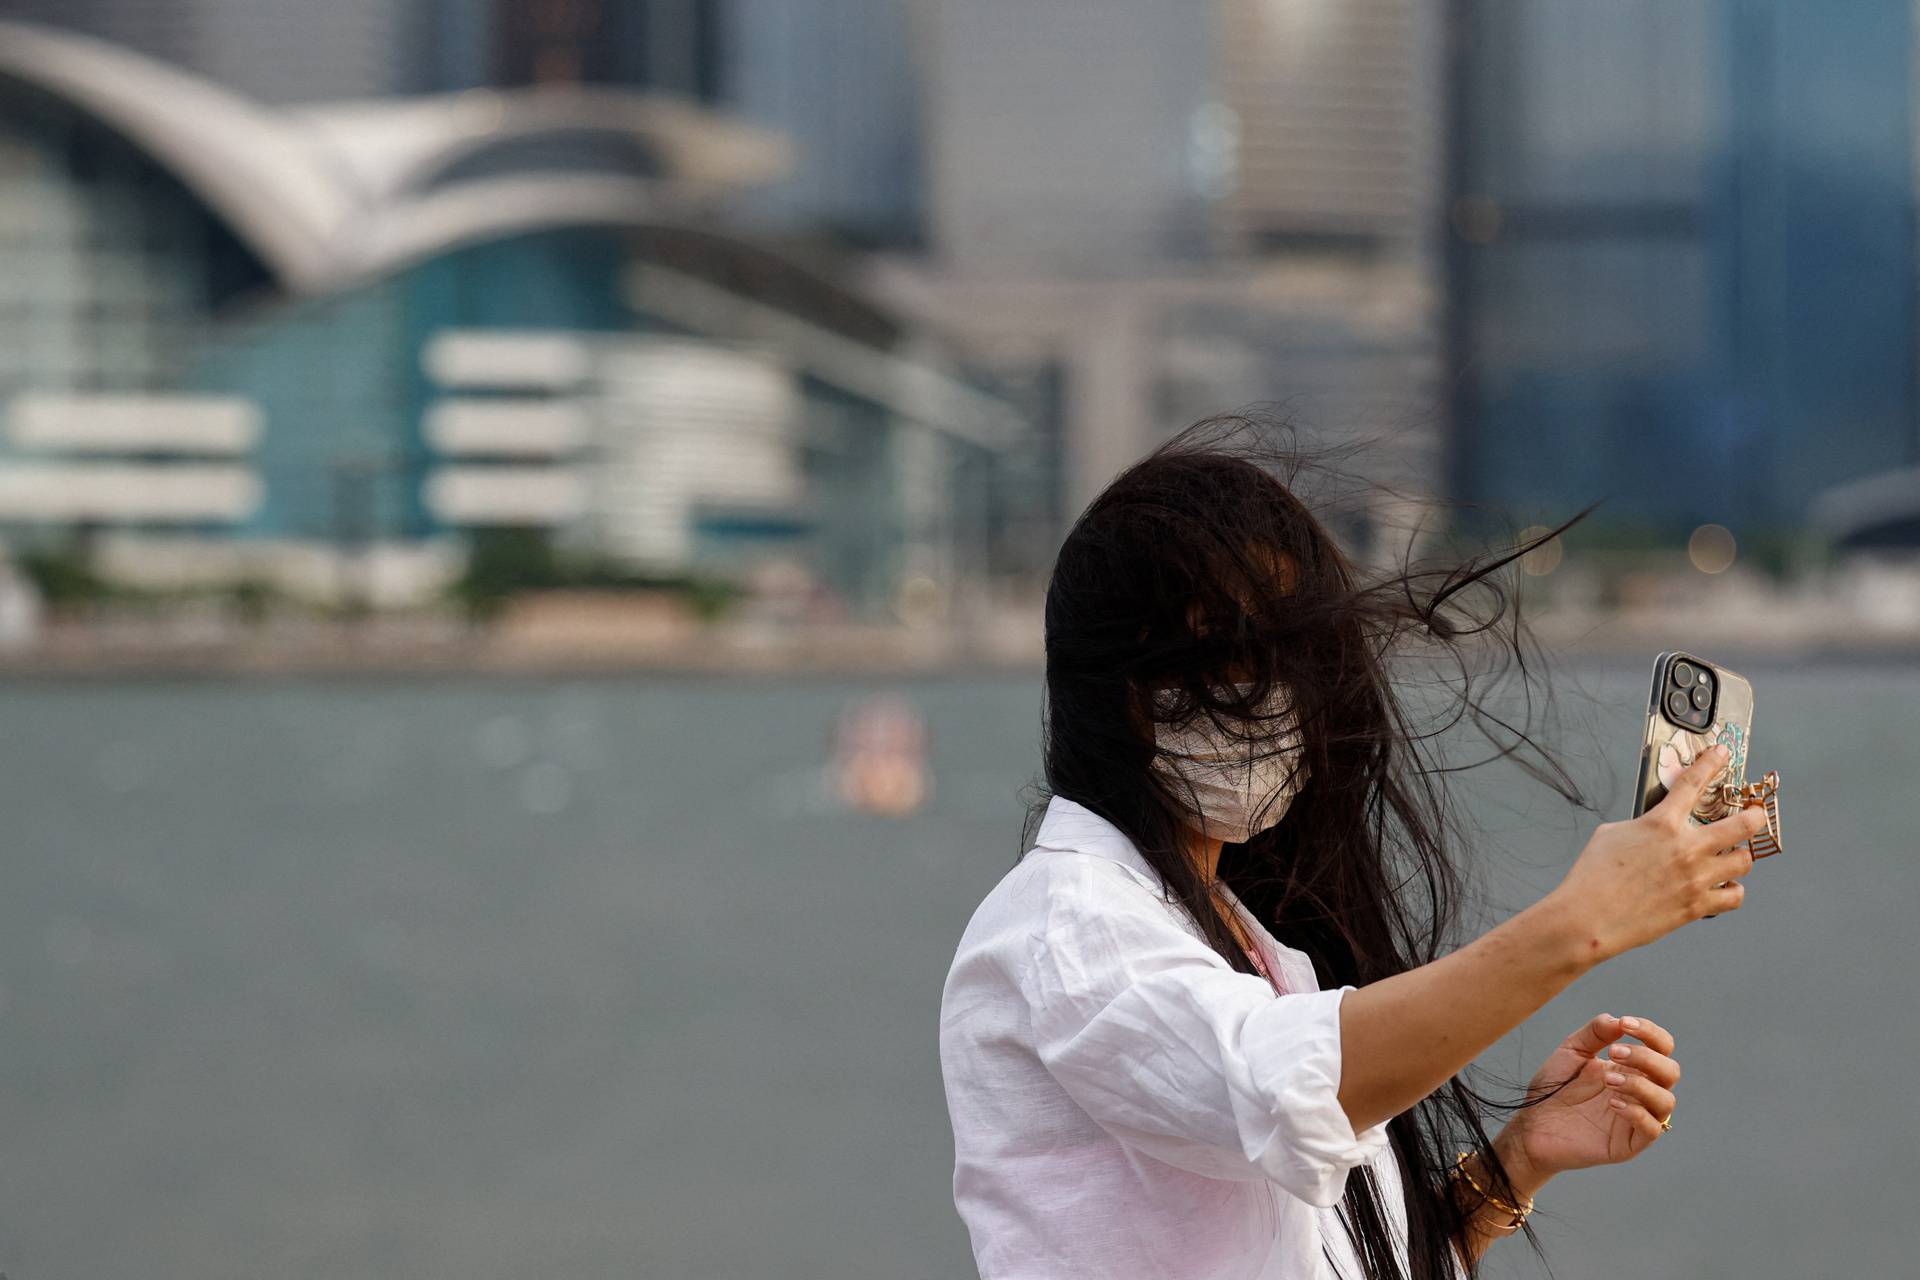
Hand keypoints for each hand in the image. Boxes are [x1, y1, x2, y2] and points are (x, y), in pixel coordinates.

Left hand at [1503, 1011, 1678, 1176]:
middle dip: (1646, 1058)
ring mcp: (1636, 1118)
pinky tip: (1611, 1103)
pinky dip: (1636, 1112)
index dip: (1651, 1033)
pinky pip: (1652, 1130)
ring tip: (1608, 1081)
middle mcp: (1640, 1092)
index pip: (1662, 1048)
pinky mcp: (1628, 1144)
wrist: (1533, 1124)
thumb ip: (1596, 1032)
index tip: (1626, 1024)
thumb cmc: (1554, 1087)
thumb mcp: (1572, 1050)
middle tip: (1614, 1053)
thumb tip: (1619, 1020)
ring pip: (1666, 1101)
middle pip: (1671, 1072)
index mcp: (1631, 1068)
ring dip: (1640, 1084)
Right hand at [1545, 742, 1766, 960]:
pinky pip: (1734, 897)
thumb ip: (1642, 826)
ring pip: (1744, 861)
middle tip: (1756, 814)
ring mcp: (1696, 878)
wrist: (1588, 917)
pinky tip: (1722, 887)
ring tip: (1733, 856)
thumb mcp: (1612, 834)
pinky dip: (1732, 891)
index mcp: (1662, 824)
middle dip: (1755, 815)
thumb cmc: (1592, 876)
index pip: (1694, 783)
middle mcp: (1686, 848)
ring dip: (1741, 856)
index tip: (1722, 754)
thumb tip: (1657, 829)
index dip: (1711, 764)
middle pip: (1743, 825)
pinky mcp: (1697, 906)